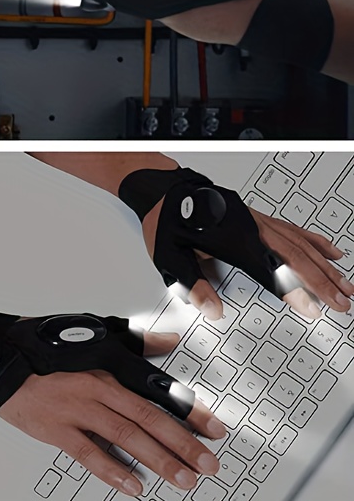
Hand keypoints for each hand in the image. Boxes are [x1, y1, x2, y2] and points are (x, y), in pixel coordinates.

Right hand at [0, 329, 224, 496]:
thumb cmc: (40, 347)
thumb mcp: (91, 335)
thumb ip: (134, 342)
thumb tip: (169, 341)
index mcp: (110, 368)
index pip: (159, 394)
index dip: (191, 414)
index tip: (215, 432)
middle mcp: (98, 389)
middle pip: (149, 420)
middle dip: (184, 445)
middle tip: (208, 466)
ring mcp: (77, 410)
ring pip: (126, 437)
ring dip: (157, 460)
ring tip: (182, 479)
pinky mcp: (55, 429)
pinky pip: (88, 453)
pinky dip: (112, 471)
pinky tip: (132, 485)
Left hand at [141, 197, 353, 320]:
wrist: (164, 191)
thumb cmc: (166, 222)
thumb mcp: (169, 258)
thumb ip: (192, 284)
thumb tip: (211, 309)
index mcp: (232, 240)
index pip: (272, 271)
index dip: (294, 292)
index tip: (314, 308)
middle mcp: (251, 229)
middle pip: (296, 258)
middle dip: (322, 283)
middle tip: (343, 303)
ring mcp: (258, 221)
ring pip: (301, 244)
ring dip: (325, 267)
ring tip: (346, 285)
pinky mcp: (258, 218)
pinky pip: (294, 230)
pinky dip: (315, 242)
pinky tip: (331, 252)